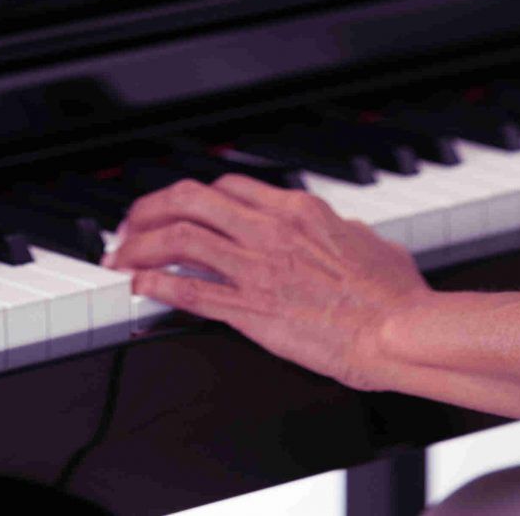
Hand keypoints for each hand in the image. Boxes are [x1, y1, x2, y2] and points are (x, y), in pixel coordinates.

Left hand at [103, 174, 428, 389]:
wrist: (399, 331)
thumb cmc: (394, 296)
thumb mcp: (370, 243)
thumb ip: (343, 232)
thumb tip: (340, 231)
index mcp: (298, 210)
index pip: (228, 188)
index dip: (193, 196)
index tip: (177, 207)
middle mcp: (269, 230)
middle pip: (189, 200)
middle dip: (150, 208)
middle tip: (131, 224)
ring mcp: (257, 269)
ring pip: (178, 239)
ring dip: (140, 245)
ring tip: (121, 257)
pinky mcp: (251, 310)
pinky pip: (189, 291)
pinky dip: (155, 285)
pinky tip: (138, 286)